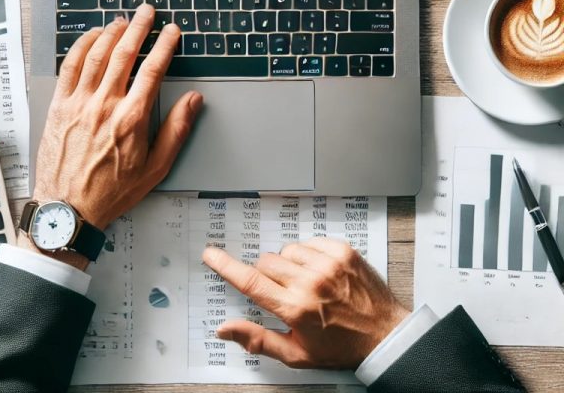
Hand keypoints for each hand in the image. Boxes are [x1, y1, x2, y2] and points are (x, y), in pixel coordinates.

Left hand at [33, 3, 202, 231]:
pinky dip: (81, 46)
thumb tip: (194, 100)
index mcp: (132, 119)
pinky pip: (70, 67)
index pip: (153, 69)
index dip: (165, 45)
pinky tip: (91, 37)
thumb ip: (176, 130)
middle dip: (139, 27)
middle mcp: (105, 105)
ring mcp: (79, 103)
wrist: (68, 209)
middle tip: (148, 11)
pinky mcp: (59, 106)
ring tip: (123, 20)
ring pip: (97, 55)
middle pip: (125, 53)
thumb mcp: (155, 168)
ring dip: (112, 32)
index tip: (172, 31)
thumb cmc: (111, 192)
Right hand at [203, 238, 408, 369]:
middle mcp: (310, 283)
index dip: (226, 266)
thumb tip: (225, 329)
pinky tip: (321, 272)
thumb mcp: (297, 354)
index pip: (250, 282)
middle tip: (283, 292)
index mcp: (295, 309)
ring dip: (290, 264)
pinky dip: (310, 254)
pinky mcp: (342, 251)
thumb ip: (257, 339)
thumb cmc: (341, 347)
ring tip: (307, 284)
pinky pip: (309, 242)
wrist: (385, 334)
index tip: (211, 254)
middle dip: (267, 275)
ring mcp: (327, 264)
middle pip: (266, 263)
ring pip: (287, 251)